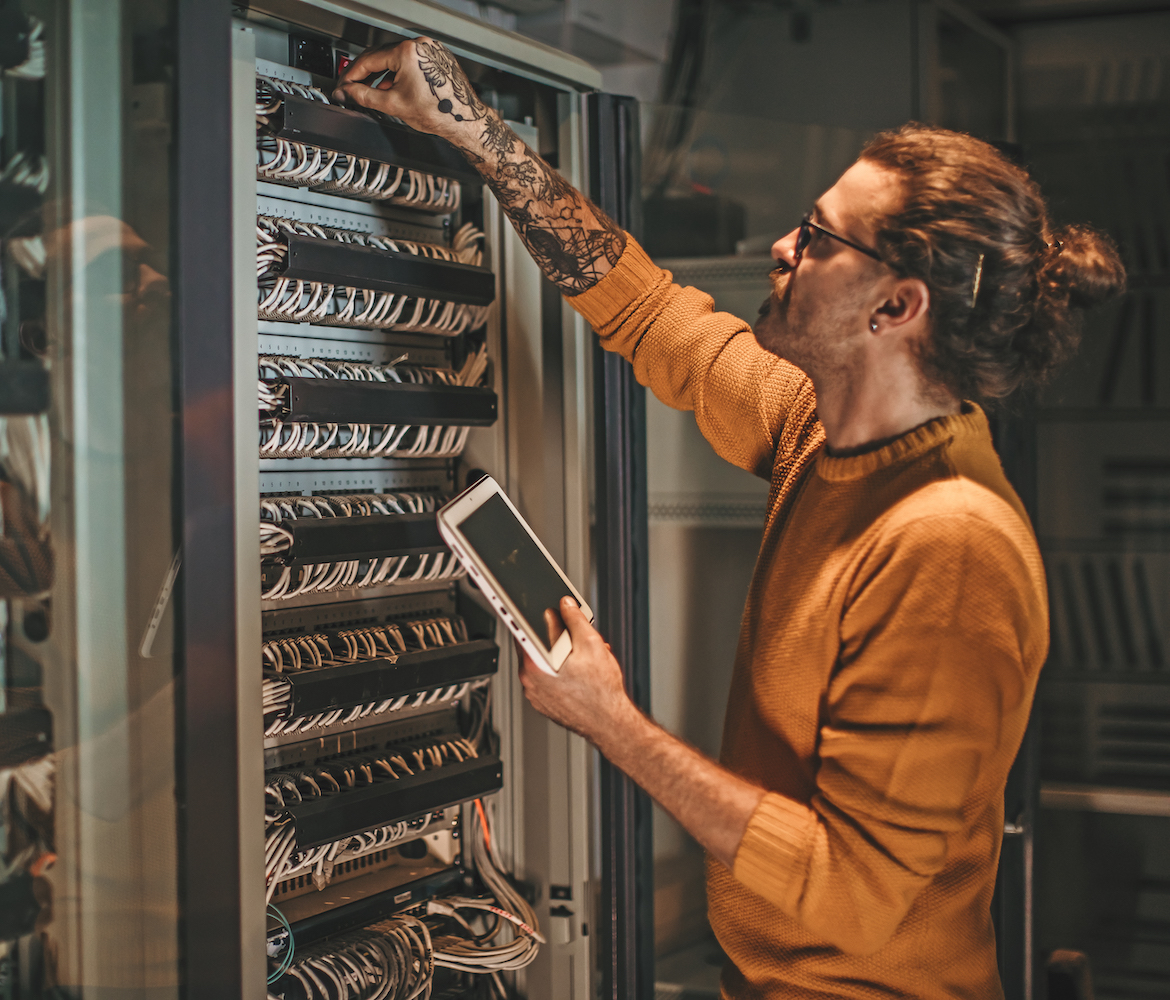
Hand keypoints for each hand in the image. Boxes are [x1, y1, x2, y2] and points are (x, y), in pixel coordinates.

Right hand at [333, 37, 487, 142]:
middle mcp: (420, 45)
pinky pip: (410, 61)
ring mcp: (430, 49)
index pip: (368, 59)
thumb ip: (364, 96)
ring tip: (373, 92)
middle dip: (365, 74)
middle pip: (381, 56)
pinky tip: (393, 87)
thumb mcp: (393, 105)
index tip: (344, 85)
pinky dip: (398, 73)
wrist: (465, 120)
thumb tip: (347, 93)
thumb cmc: (439, 113)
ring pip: (395, 59)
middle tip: (353, 88)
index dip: (352, 75)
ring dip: (381, 74)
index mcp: (407, 52)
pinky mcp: (437, 56)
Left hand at [517, 597, 635, 746]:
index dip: (530, 614)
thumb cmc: (601, 691)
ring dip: (559, 652)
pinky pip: (546, 678)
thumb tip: (565, 604)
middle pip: (534, 645)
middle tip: (574, 633)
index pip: (522, 629)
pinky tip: (580, 669)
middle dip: (554, 635)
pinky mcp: (544, 703)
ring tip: (584, 654)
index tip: (530, 604)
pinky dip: (559, 669)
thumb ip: (575, 619)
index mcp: (534, 664)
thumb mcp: (591, 643)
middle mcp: (529, 681)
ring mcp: (535, 694)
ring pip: (543, 662)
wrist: (610, 724)